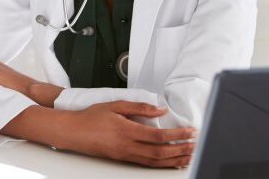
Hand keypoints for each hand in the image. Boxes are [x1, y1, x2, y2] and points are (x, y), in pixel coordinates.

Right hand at [59, 101, 196, 167]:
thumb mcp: (114, 105)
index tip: (189, 132)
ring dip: (175, 159)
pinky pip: (147, 164)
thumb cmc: (91, 117)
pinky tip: (171, 162)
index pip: (158, 136)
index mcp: (126, 130)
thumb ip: (138, 107)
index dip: (177, 135)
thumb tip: (158, 109)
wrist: (73, 131)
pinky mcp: (123, 159)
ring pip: (155, 162)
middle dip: (181, 150)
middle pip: (160, 152)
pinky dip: (162, 164)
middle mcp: (127, 146)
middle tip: (195, 145)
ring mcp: (125, 155)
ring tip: (189, 156)